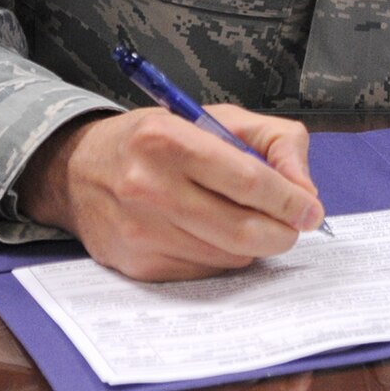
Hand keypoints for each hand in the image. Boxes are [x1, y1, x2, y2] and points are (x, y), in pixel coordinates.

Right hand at [16, 106, 324, 280]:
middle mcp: (150, 188)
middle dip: (283, 232)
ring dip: (253, 244)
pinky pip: (203, 272)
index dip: (291, 200)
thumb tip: (305, 191)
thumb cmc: (156, 140)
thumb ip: (273, 141)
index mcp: (170, 140)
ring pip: (228, 256)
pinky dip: (222, 256)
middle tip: (294, 224)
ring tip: (247, 220)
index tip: (311, 209)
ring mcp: (141, 232)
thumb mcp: (214, 118)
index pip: (250, 181)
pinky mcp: (137, 265)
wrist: (78, 169)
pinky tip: (212, 233)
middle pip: (243, 229)